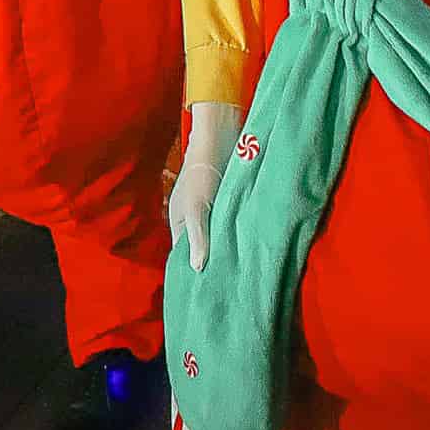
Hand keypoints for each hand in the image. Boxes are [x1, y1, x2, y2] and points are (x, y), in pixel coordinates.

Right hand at [168, 102, 240, 271]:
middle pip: (202, 250)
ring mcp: (212, 214)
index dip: (193, 272)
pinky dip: (237, 238)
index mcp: (179, 224)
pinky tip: (249, 250)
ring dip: (227, 251)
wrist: (219, 138)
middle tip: (229, 287)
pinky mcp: (229, 205)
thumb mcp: (196, 208)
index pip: (183, 257)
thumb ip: (198, 237)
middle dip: (213, 265)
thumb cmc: (201, 172)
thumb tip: (197, 268)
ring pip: (219, 240)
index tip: (206, 292)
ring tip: (242, 274)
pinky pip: (232, 228)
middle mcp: (195, 222)